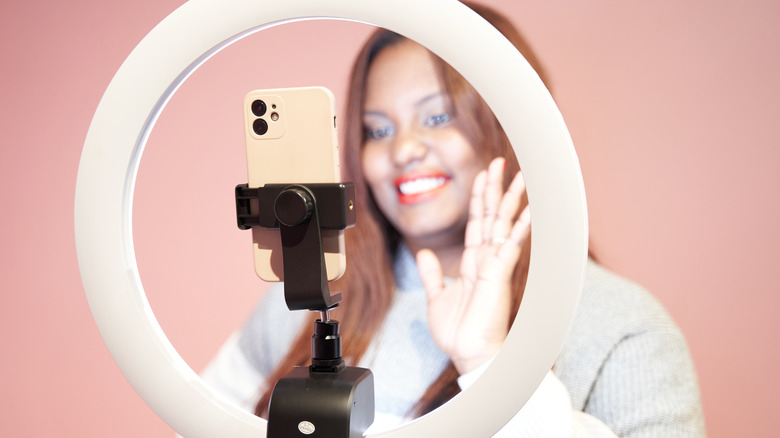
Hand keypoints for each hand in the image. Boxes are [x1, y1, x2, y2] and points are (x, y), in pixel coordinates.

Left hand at [416, 157, 530, 374]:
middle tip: (500, 162)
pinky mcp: (500, 273)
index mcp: (473, 262)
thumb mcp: (436, 298)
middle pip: (491, 215)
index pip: (476, 222)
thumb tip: (425, 254)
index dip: (478, 198)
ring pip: (503, 223)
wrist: (469, 354)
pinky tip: (530, 209)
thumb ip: (432, 275)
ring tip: (519, 175)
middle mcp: (486, 259)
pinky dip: (521, 226)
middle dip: (494, 188)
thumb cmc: (459, 332)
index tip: (482, 176)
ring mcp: (495, 264)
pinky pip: (512, 244)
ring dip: (510, 198)